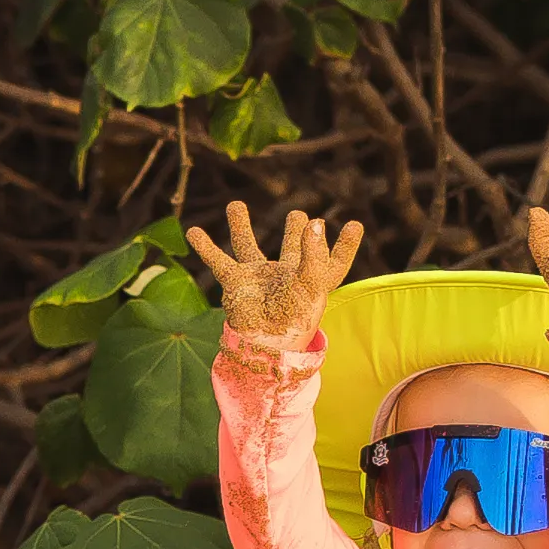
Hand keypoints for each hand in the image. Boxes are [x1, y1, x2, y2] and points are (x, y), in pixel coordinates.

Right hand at [181, 201, 364, 340]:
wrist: (263, 344)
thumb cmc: (294, 319)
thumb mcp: (311, 283)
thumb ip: (313, 253)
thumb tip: (315, 221)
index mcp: (313, 281)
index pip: (333, 262)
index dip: (345, 245)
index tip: (355, 225)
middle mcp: (286, 278)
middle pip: (293, 252)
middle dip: (295, 234)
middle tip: (298, 215)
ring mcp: (259, 280)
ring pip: (247, 247)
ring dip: (239, 227)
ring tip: (234, 204)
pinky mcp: (236, 284)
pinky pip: (219, 261)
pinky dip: (206, 247)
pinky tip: (193, 231)